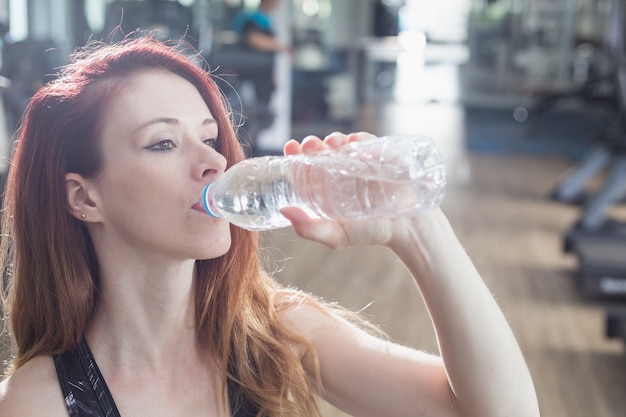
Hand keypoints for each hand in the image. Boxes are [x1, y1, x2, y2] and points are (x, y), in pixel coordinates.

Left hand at [281, 131, 401, 248]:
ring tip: (332, 142)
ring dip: (334, 138)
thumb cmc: (371, 233)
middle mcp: (341, 173)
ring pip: (342, 143)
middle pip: (321, 152)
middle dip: (313, 144)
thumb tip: (283, 210)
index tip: (290, 148)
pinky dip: (360, 138)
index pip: (306, 168)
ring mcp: (361, 163)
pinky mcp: (381, 156)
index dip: (296, 156)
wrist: (408, 228)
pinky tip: (354, 141)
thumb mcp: (336, 236)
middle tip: (310, 144)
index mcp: (326, 188)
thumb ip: (308, 229)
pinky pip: (369, 142)